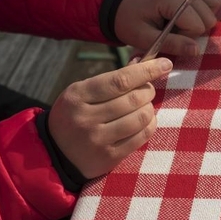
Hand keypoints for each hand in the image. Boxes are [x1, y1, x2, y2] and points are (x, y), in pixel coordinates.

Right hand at [48, 58, 172, 178]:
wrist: (55, 153)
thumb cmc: (76, 114)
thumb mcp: (83, 92)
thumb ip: (112, 79)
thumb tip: (144, 62)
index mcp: (77, 96)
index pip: (120, 80)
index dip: (147, 70)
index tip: (165, 64)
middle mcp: (86, 118)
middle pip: (134, 99)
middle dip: (148, 90)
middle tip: (147, 89)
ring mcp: (97, 140)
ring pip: (141, 117)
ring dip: (149, 108)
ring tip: (143, 106)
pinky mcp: (109, 157)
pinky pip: (142, 136)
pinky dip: (150, 124)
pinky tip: (144, 121)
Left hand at [114, 0, 220, 56]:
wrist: (121, 0)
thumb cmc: (130, 21)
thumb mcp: (144, 38)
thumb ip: (172, 44)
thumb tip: (197, 51)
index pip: (197, 26)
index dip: (184, 37)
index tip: (166, 35)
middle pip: (209, 19)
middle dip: (193, 30)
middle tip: (172, 30)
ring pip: (214, 9)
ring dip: (199, 21)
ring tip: (179, 22)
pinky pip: (212, 1)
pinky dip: (203, 12)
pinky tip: (186, 16)